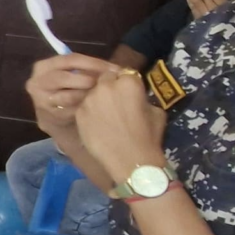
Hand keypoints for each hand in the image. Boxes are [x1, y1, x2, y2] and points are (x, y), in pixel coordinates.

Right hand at [26, 55, 114, 142]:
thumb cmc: (69, 90)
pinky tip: (96, 109)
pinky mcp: (48, 117)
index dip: (94, 63)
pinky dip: (85, 110)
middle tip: (107, 85)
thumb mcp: (72, 74)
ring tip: (102, 97)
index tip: (115, 69)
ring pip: (69, 96)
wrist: (54, 116)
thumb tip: (115, 69)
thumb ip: (88, 69)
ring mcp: (41, 100)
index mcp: (44, 66)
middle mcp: (37, 82)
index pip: (71, 59)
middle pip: (65, 77)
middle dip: (88, 80)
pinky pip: (71, 112)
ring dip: (88, 96)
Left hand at [73, 65, 169, 188]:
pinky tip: (96, 124)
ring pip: (92, 92)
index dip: (126, 82)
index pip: (125, 72)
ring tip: (105, 114)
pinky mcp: (79, 113)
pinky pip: (84, 107)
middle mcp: (106, 85)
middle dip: (110, 86)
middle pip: (105, 78)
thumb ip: (143, 98)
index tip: (127, 91)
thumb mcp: (156, 111)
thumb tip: (136, 96)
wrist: (131, 161)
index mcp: (128, 82)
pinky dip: (89, 112)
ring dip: (98, 99)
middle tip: (116, 101)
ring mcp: (90, 99)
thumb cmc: (148, 137)